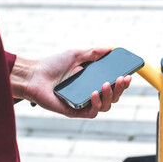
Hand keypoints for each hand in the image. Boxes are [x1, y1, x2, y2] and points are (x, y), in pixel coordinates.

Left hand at [10, 48, 131, 117]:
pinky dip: (97, 103)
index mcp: (92, 81)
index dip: (122, 82)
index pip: (113, 84)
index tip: (128, 75)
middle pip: (113, 97)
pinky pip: (92, 112)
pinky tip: (94, 92)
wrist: (34, 75)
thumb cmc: (52, 64)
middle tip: (121, 79)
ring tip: (106, 84)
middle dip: (120, 89)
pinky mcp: (75, 111)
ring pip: (106, 106)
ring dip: (110, 95)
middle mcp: (90, 93)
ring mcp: (83, 103)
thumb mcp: (76, 54)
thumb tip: (111, 49)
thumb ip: (94, 52)